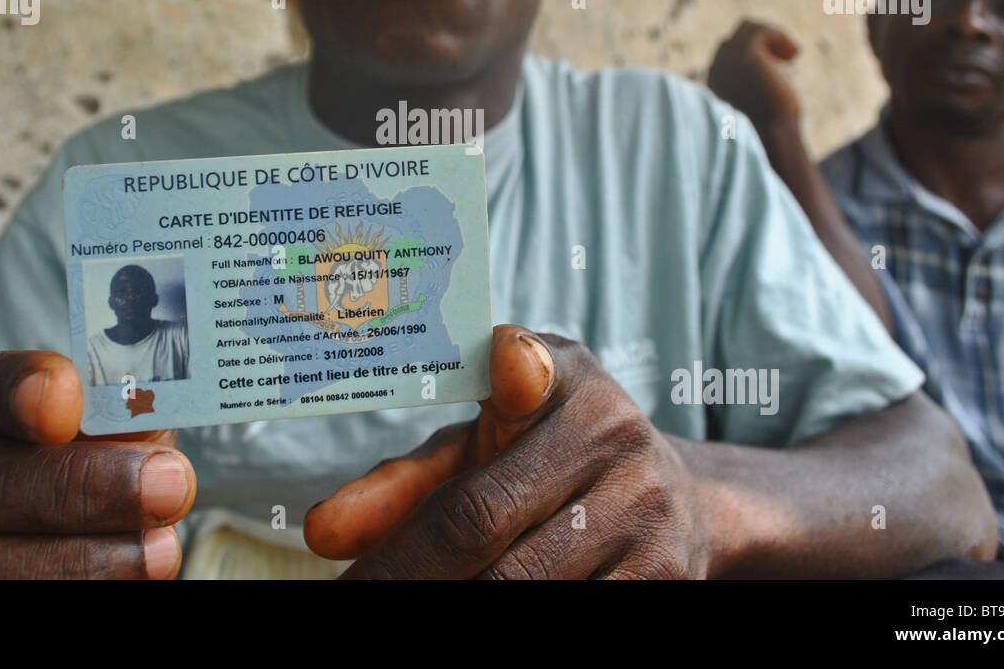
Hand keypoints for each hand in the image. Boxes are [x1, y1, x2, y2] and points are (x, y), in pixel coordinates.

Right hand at [0, 350, 195, 577]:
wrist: (47, 565)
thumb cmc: (72, 488)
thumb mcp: (96, 445)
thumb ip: (112, 426)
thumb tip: (141, 410)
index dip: (11, 390)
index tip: (68, 399)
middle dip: (67, 483)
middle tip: (166, 486)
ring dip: (68, 560)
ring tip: (156, 552)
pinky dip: (52, 598)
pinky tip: (117, 588)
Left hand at [303, 324, 712, 577]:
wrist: (680, 498)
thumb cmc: (550, 460)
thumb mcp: (489, 443)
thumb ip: (408, 479)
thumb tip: (322, 531)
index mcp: (569, 387)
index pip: (512, 408)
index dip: (490, 409)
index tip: (470, 407)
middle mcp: (617, 442)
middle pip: (482, 528)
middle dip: (404, 573)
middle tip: (351, 592)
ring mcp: (647, 518)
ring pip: (521, 588)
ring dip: (448, 595)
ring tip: (400, 592)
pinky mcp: (663, 581)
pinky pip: (568, 611)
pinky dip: (511, 615)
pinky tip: (465, 600)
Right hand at [707, 19, 802, 131]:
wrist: (772, 136)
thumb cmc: (772, 129)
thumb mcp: (762, 106)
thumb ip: (759, 84)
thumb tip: (771, 66)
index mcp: (716, 83)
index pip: (729, 54)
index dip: (756, 55)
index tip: (778, 67)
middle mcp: (716, 69)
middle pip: (735, 37)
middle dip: (761, 43)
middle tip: (784, 60)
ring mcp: (727, 58)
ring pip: (747, 28)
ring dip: (771, 38)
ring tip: (790, 56)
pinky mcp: (744, 51)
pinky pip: (762, 31)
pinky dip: (781, 38)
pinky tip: (794, 56)